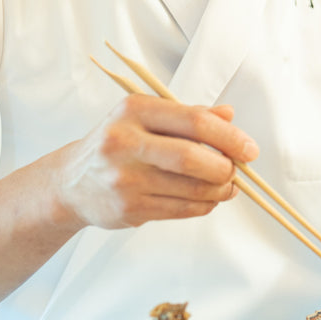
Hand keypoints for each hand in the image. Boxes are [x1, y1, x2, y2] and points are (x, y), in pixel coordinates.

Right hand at [54, 95, 258, 229]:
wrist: (70, 183)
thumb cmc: (117, 144)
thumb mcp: (145, 118)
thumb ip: (188, 115)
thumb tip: (229, 115)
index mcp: (134, 110)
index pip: (193, 121)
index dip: (229, 137)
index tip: (249, 148)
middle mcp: (124, 142)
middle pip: (191, 158)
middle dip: (225, 167)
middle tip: (237, 170)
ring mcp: (123, 178)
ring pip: (189, 188)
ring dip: (219, 190)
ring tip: (227, 186)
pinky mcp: (127, 208)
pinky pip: (180, 209)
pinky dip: (204, 205)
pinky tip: (209, 199)